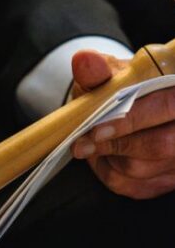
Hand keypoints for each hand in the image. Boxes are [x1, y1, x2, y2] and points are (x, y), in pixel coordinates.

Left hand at [70, 49, 174, 198]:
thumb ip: (98, 69)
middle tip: (81, 143)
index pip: (165, 107)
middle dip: (115, 144)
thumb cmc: (122, 88)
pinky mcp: (168, 181)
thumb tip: (83, 60)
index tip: (96, 128)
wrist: (127, 107)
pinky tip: (102, 157)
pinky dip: (110, 173)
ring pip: (144, 170)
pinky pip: (135, 186)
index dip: (130, 119)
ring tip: (90, 143)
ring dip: (109, 158)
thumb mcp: (111, 73)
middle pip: (160, 145)